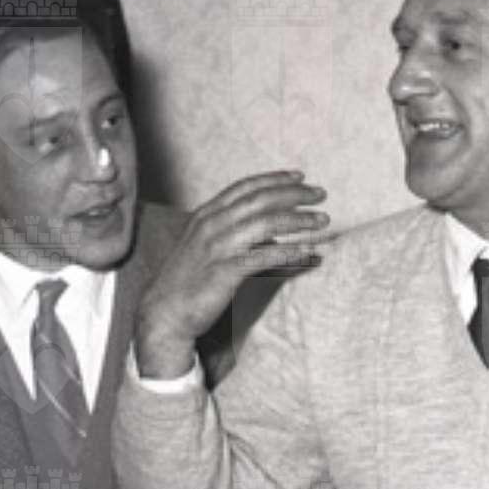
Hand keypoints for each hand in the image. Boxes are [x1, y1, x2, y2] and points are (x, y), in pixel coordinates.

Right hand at [134, 171, 329, 378]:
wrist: (166, 312)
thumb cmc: (191, 281)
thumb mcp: (208, 246)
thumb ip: (235, 233)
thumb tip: (272, 234)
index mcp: (207, 214)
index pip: (246, 187)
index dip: (275, 179)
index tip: (300, 177)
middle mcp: (212, 224)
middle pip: (260, 200)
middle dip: (294, 194)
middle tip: (321, 194)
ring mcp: (217, 246)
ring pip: (266, 223)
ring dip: (299, 220)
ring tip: (323, 220)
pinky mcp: (224, 271)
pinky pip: (263, 257)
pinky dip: (289, 252)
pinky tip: (309, 252)